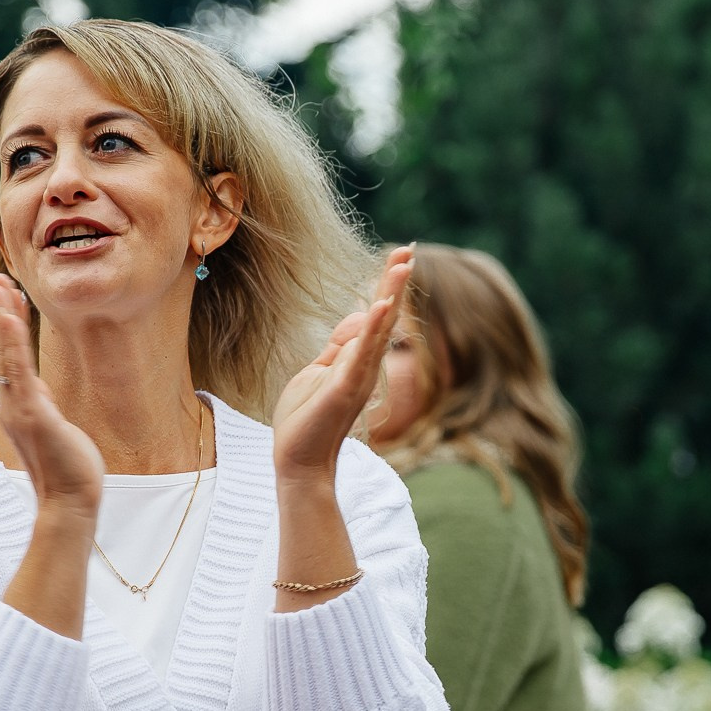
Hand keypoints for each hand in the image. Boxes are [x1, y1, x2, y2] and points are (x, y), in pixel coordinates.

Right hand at [0, 271, 102, 514]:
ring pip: (8, 352)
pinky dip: (13, 339)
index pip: (11, 355)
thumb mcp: (56, 428)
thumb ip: (44, 406)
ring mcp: (20, 407)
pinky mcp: (33, 412)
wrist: (69, 503)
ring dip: (2, 316)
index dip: (7, 323)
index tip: (4, 293)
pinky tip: (10, 315)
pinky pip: (20, 369)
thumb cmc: (68, 471)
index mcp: (20, 404)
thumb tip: (41, 390)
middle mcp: (13, 403)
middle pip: (3, 347)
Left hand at [273, 246, 413, 481]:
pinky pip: (362, 353)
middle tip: (410, 248)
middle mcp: (365, 366)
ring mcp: (358, 376)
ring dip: (391, 293)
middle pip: (385, 315)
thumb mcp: (316, 373)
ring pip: (379, 328)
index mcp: (356, 361)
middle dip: (395, 280)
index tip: (399, 257)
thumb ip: (336, 347)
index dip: (384, 287)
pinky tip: (382, 305)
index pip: (373, 316)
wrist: (299, 463)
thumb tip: (354, 317)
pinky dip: (371, 328)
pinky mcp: (347, 387)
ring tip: (404, 263)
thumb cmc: (305, 422)